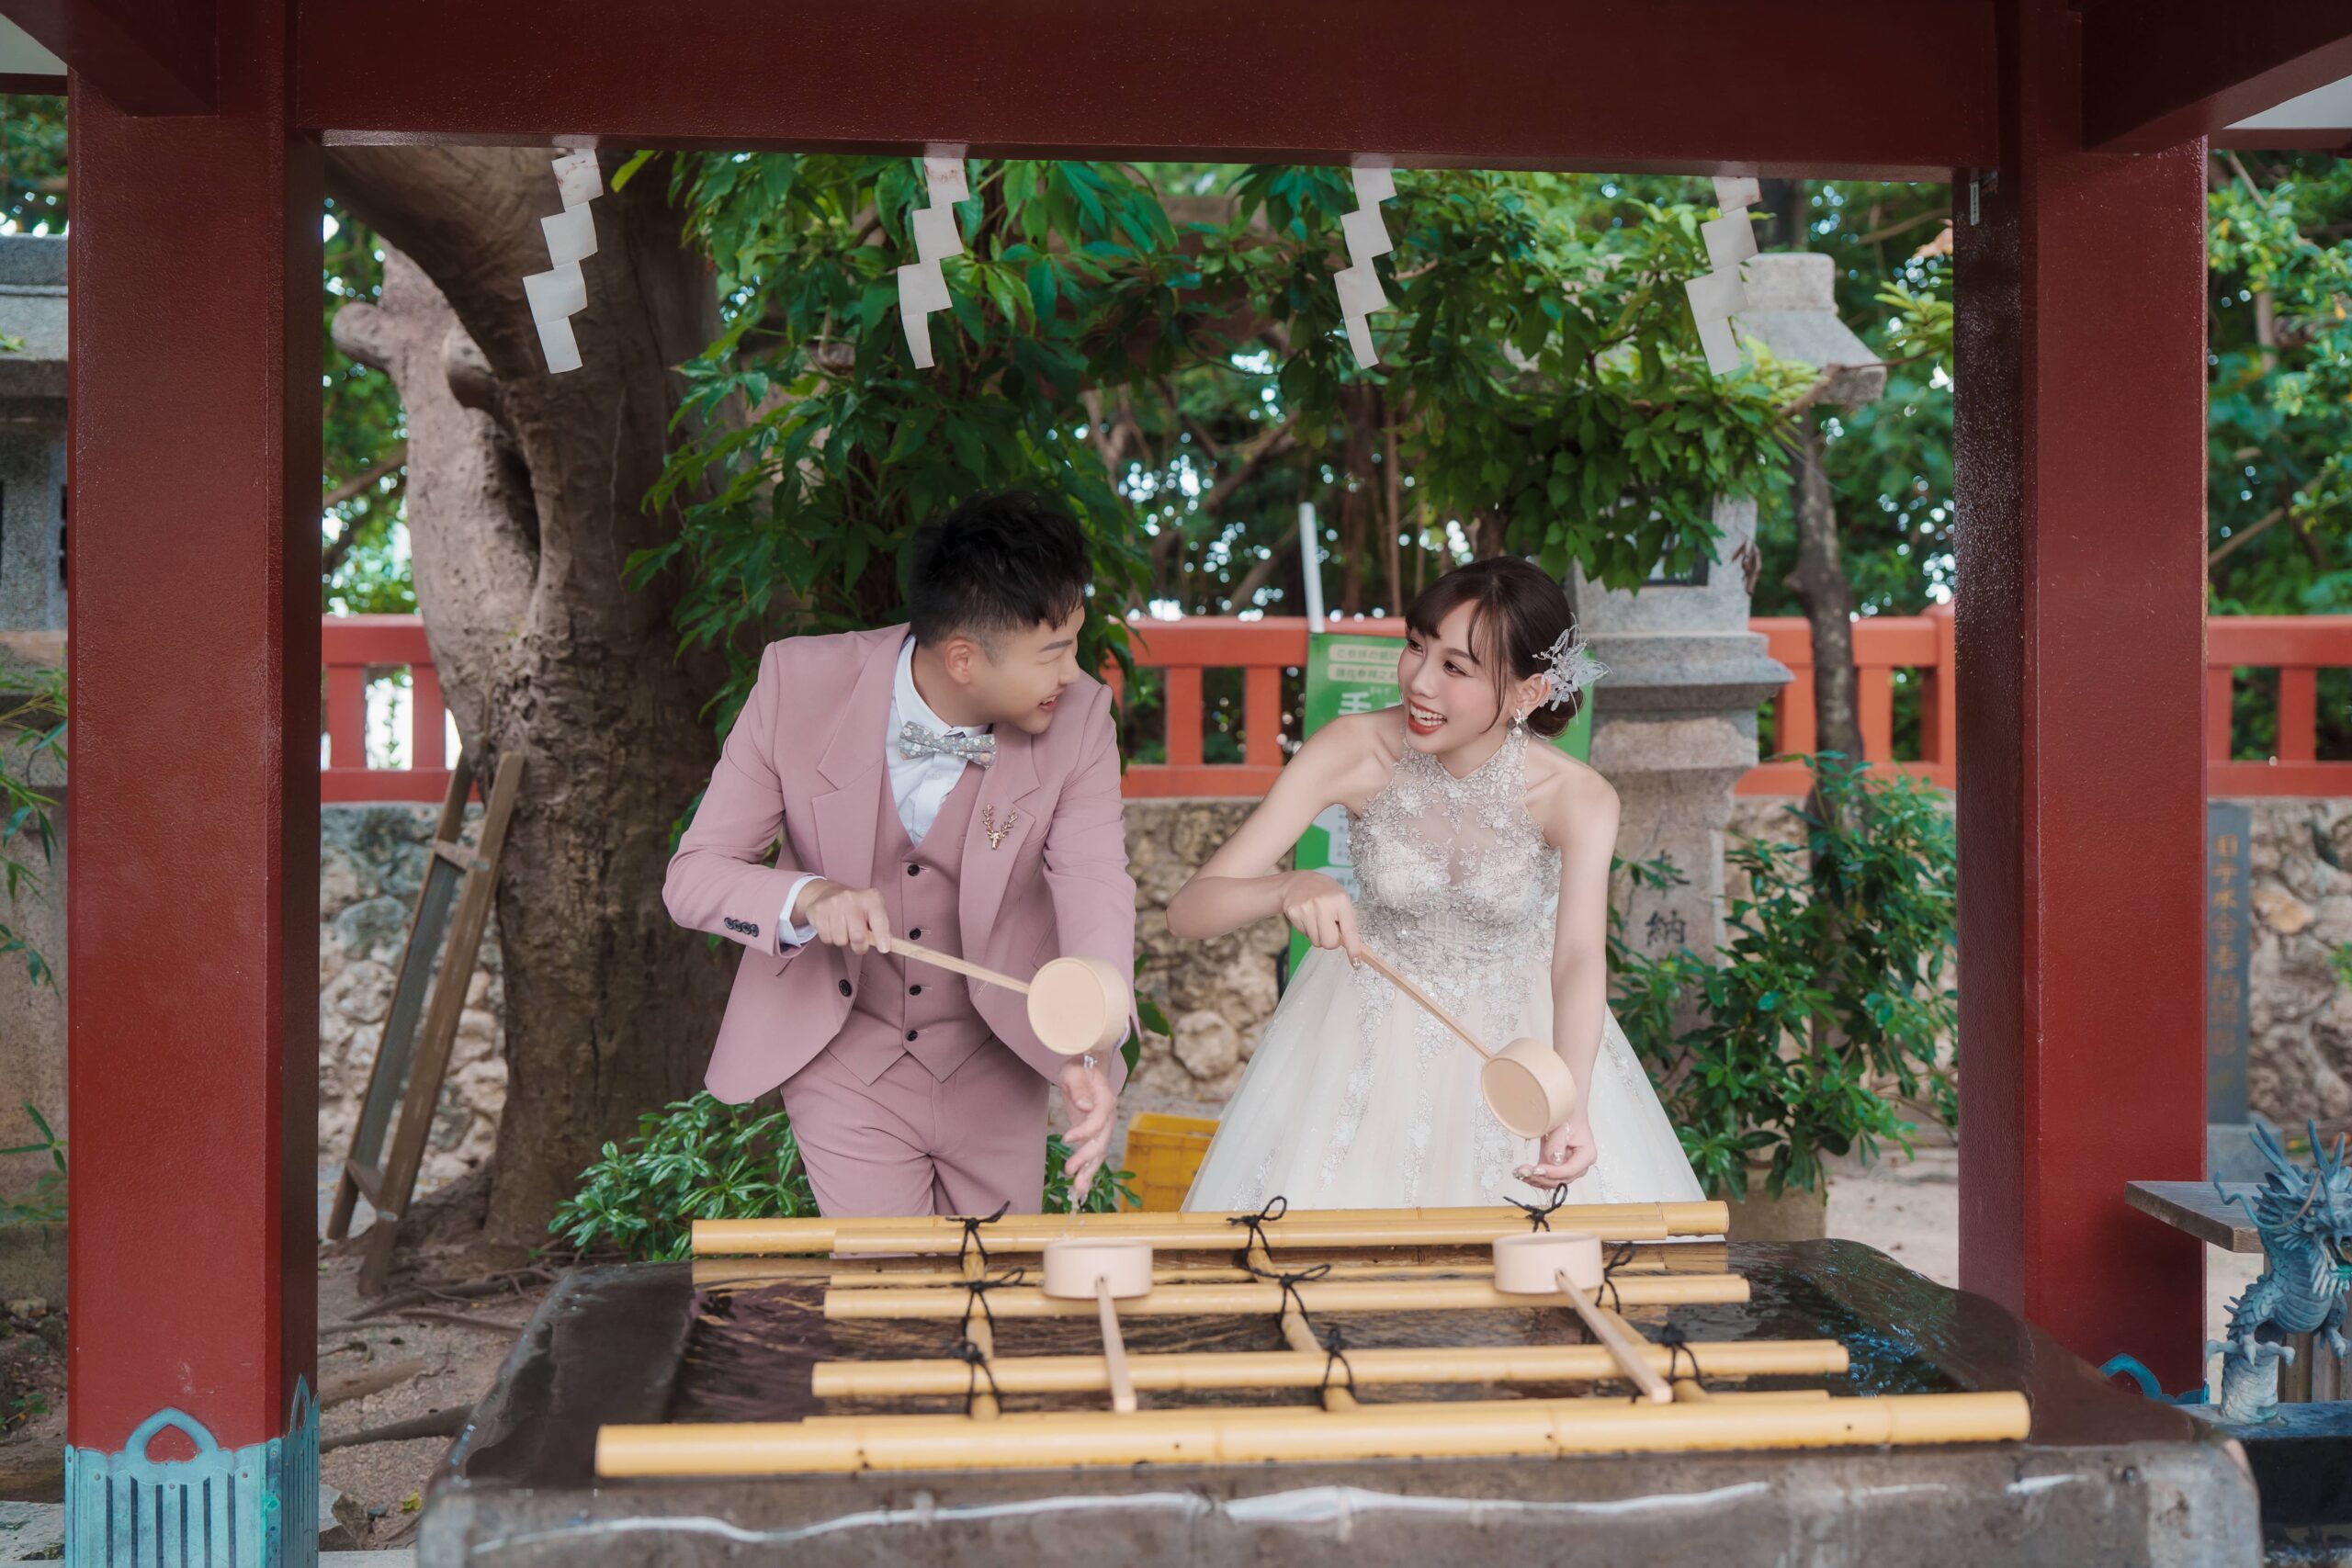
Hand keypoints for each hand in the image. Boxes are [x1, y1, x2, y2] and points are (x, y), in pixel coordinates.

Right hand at [797, 880, 892, 953]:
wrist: (826, 893)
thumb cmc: (855, 907)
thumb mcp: (872, 911)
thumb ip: (881, 927)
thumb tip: (885, 945)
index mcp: (870, 898)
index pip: (879, 920)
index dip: (882, 936)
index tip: (884, 949)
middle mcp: (852, 898)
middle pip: (858, 936)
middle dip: (860, 947)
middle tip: (859, 944)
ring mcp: (833, 904)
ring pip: (840, 940)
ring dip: (843, 941)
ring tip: (843, 930)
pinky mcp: (818, 911)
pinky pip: (826, 938)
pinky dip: (830, 939)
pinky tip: (832, 927)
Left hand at [1057, 1054, 1118, 1200]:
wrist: (1089, 1066)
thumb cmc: (1080, 1066)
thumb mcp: (1075, 1071)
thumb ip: (1079, 1087)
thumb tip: (1083, 1105)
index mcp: (1105, 1101)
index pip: (1097, 1120)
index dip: (1084, 1131)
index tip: (1066, 1138)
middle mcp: (1108, 1117)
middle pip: (1100, 1141)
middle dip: (1086, 1159)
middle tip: (1070, 1171)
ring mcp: (1103, 1127)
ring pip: (1099, 1153)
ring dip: (1089, 1171)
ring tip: (1078, 1190)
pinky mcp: (1094, 1134)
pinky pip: (1093, 1154)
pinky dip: (1087, 1169)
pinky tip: (1080, 1185)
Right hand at [1280, 870, 1363, 961]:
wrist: (1298, 882)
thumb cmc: (1325, 893)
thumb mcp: (1341, 900)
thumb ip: (1346, 921)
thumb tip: (1351, 947)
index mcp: (1341, 900)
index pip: (1349, 931)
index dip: (1353, 949)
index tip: (1356, 962)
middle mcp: (1324, 904)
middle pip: (1330, 943)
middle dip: (1330, 941)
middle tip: (1329, 928)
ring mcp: (1307, 908)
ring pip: (1316, 942)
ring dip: (1318, 935)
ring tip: (1317, 919)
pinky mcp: (1294, 913)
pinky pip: (1305, 935)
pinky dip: (1308, 930)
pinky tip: (1307, 917)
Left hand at [1516, 1110, 1596, 1189]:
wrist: (1567, 1110)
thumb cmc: (1569, 1115)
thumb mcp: (1562, 1126)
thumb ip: (1557, 1144)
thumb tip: (1553, 1161)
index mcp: (1586, 1155)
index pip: (1569, 1170)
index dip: (1552, 1173)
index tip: (1537, 1170)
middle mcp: (1579, 1165)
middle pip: (1560, 1179)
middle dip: (1541, 1178)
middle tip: (1524, 1172)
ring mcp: (1568, 1167)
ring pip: (1552, 1181)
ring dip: (1535, 1179)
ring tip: (1520, 1172)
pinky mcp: (1557, 1166)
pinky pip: (1547, 1176)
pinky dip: (1535, 1176)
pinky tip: (1523, 1173)